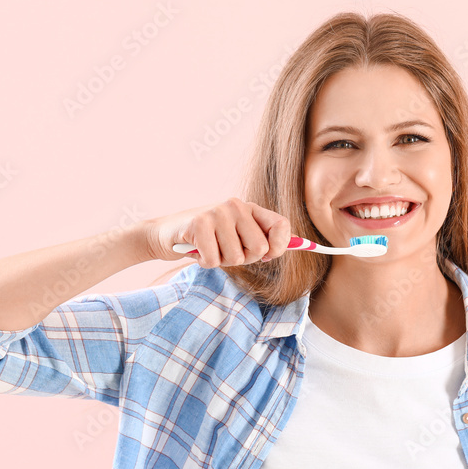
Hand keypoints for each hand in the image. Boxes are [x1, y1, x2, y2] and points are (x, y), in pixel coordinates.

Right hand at [142, 197, 291, 267]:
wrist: (167, 234)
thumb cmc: (206, 239)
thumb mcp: (236, 237)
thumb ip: (263, 239)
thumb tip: (300, 244)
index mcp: (249, 208)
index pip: (281, 225)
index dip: (280, 246)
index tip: (268, 256)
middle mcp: (235, 206)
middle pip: (259, 248)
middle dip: (243, 259)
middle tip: (226, 251)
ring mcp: (216, 213)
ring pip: (235, 257)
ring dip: (221, 261)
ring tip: (209, 249)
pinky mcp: (198, 224)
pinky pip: (214, 260)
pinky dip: (205, 262)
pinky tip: (197, 251)